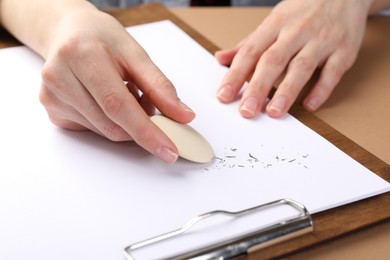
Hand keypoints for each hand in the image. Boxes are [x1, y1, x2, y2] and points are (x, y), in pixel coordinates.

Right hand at [39, 9, 194, 162]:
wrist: (69, 33)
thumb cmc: (102, 40)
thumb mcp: (136, 54)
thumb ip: (160, 87)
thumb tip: (183, 116)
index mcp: (82, 55)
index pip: (117, 105)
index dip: (146, 132)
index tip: (168, 150)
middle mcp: (60, 78)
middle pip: (112, 124)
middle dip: (141, 126)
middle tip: (151, 107)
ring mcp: (53, 98)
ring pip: (105, 132)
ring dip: (126, 123)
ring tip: (125, 92)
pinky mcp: (53, 112)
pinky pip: (94, 130)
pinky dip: (111, 122)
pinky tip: (107, 100)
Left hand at [215, 0, 371, 117]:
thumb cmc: (303, 11)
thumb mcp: (273, 21)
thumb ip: (249, 43)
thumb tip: (221, 59)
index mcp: (275, 24)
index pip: (251, 51)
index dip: (235, 74)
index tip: (224, 96)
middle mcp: (297, 31)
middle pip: (273, 60)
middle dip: (258, 87)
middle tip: (246, 111)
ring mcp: (322, 40)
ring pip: (302, 66)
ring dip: (287, 91)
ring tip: (274, 112)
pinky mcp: (344, 50)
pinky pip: (333, 72)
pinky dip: (321, 89)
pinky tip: (309, 105)